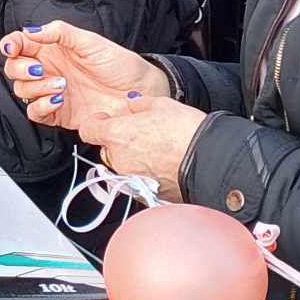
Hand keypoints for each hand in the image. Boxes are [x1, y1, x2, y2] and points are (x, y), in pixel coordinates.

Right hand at [0, 21, 166, 135]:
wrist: (139, 92)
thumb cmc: (119, 64)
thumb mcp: (90, 41)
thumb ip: (58, 32)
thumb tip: (30, 30)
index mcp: (52, 49)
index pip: (20, 45)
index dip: (10, 45)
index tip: (13, 47)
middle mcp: (48, 70)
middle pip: (14, 69)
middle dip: (20, 69)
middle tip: (39, 69)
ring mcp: (52, 92)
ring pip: (22, 91)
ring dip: (35, 88)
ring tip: (61, 85)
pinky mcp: (59, 113)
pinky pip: (36, 113)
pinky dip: (41, 106)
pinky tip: (57, 100)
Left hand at [82, 98, 207, 202]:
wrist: (210, 161)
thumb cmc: (187, 132)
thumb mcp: (162, 105)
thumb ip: (138, 104)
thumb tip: (131, 105)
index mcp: (117, 135)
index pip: (88, 130)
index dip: (96, 123)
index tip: (105, 120)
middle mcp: (120, 160)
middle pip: (107, 148)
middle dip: (119, 141)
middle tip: (140, 133)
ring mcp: (132, 179)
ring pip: (122, 166)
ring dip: (132, 158)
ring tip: (156, 149)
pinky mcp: (147, 194)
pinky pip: (137, 180)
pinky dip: (145, 173)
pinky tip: (163, 164)